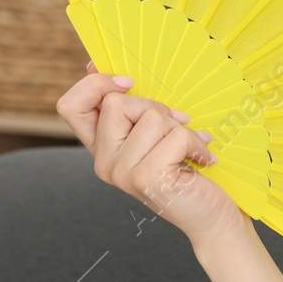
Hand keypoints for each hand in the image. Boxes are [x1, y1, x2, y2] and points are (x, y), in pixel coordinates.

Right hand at [56, 62, 247, 246]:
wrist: (212, 217)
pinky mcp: (146, 177)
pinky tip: (202, 161)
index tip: (129, 82)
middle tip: (178, 130)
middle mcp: (103, 162)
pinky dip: (196, 143)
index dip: (95, 85)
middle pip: (116, 102)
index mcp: (101, 149)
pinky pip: (175, 134)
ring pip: (150, 117)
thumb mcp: (157, 135)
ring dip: (182, 129)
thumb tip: (98, 64)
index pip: (69, 107)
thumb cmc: (189, 171)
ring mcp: (121, 172)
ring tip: (191, 151)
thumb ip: (134, 108)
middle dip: (156, 107)